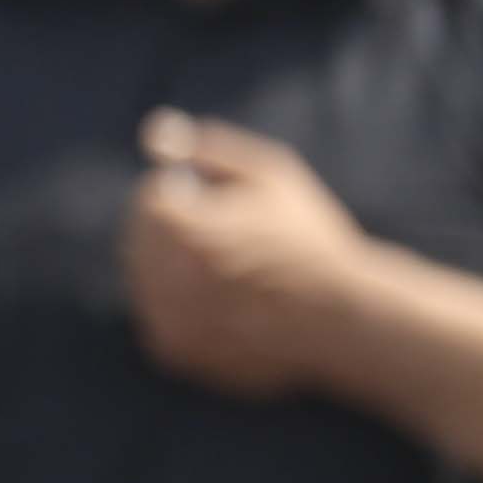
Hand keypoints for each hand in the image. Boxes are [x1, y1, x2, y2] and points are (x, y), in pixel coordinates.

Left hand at [125, 111, 382, 399]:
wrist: (342, 318)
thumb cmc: (311, 240)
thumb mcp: (271, 175)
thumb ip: (207, 150)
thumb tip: (154, 130)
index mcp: (179, 227)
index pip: (149, 198)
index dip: (187, 197)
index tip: (223, 206)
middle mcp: (160, 277)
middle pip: (141, 240)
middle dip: (176, 233)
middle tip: (230, 240)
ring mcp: (162, 319)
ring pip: (145, 280)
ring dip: (175, 269)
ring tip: (232, 271)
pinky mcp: (171, 352)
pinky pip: (157, 316)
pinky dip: (182, 306)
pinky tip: (227, 303)